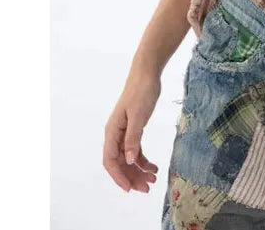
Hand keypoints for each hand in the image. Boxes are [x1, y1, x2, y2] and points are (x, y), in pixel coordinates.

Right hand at [103, 68, 161, 192]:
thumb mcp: (138, 116)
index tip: (129, 189)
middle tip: (147, 188)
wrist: (147, 74)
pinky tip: (154, 167)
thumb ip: (133, 139)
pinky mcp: (134, 130)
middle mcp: (115, 135)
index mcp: (112, 132)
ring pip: (128, 159)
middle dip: (131, 177)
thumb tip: (128, 161)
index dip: (118, 176)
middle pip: (119, 163)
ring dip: (139, 171)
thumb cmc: (141, 92)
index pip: (110, 161)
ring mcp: (124, 133)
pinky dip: (143, 160)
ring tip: (153, 179)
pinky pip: (135, 151)